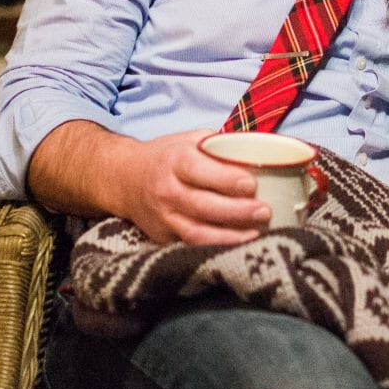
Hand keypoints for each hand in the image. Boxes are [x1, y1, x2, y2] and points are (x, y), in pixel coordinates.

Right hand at [115, 128, 272, 244]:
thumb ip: (221, 146)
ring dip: (229, 237)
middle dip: (236, 211)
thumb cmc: (168, 157)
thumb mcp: (190, 140)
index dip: (226, 179)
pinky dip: (216, 248)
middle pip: (202, 205)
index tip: (251, 185)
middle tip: (264, 212)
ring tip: (256, 234)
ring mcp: (164, 218)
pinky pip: (192, 246)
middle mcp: (167, 190)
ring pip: (197, 232)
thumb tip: (262, 152)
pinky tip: (238, 246)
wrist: (124, 179)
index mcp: (175, 161)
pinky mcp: (164, 237)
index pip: (200, 171)